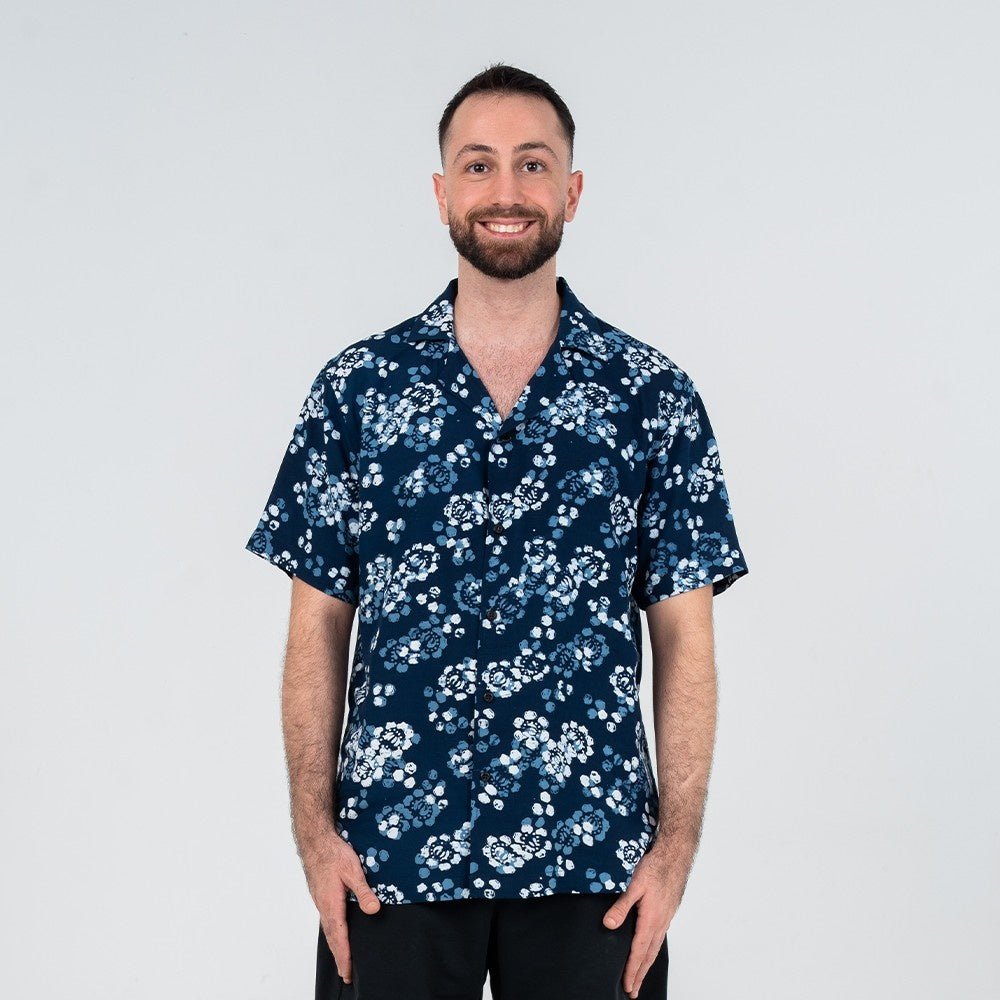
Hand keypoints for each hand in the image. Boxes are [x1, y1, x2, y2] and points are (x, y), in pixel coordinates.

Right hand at [302, 832, 381, 985]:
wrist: (315, 840)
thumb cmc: (333, 853)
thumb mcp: (353, 870)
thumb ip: (363, 891)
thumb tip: (374, 910)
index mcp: (331, 904)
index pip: (339, 937)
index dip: (345, 956)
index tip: (348, 973)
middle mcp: (324, 906)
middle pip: (332, 938)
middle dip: (340, 957)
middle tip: (346, 975)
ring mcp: (321, 901)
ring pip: (328, 929)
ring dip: (336, 946)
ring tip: (342, 960)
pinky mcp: (321, 895)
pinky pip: (327, 920)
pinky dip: (332, 933)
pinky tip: (336, 932)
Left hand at [602, 846, 680, 997]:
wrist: (675, 855)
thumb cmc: (655, 867)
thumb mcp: (634, 885)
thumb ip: (621, 906)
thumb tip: (609, 925)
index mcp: (651, 919)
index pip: (639, 952)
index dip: (631, 970)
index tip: (626, 986)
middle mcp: (660, 923)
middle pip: (648, 955)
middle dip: (639, 974)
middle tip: (632, 991)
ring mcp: (665, 918)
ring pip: (655, 948)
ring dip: (646, 964)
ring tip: (639, 976)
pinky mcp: (667, 911)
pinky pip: (659, 937)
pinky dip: (652, 950)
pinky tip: (649, 949)